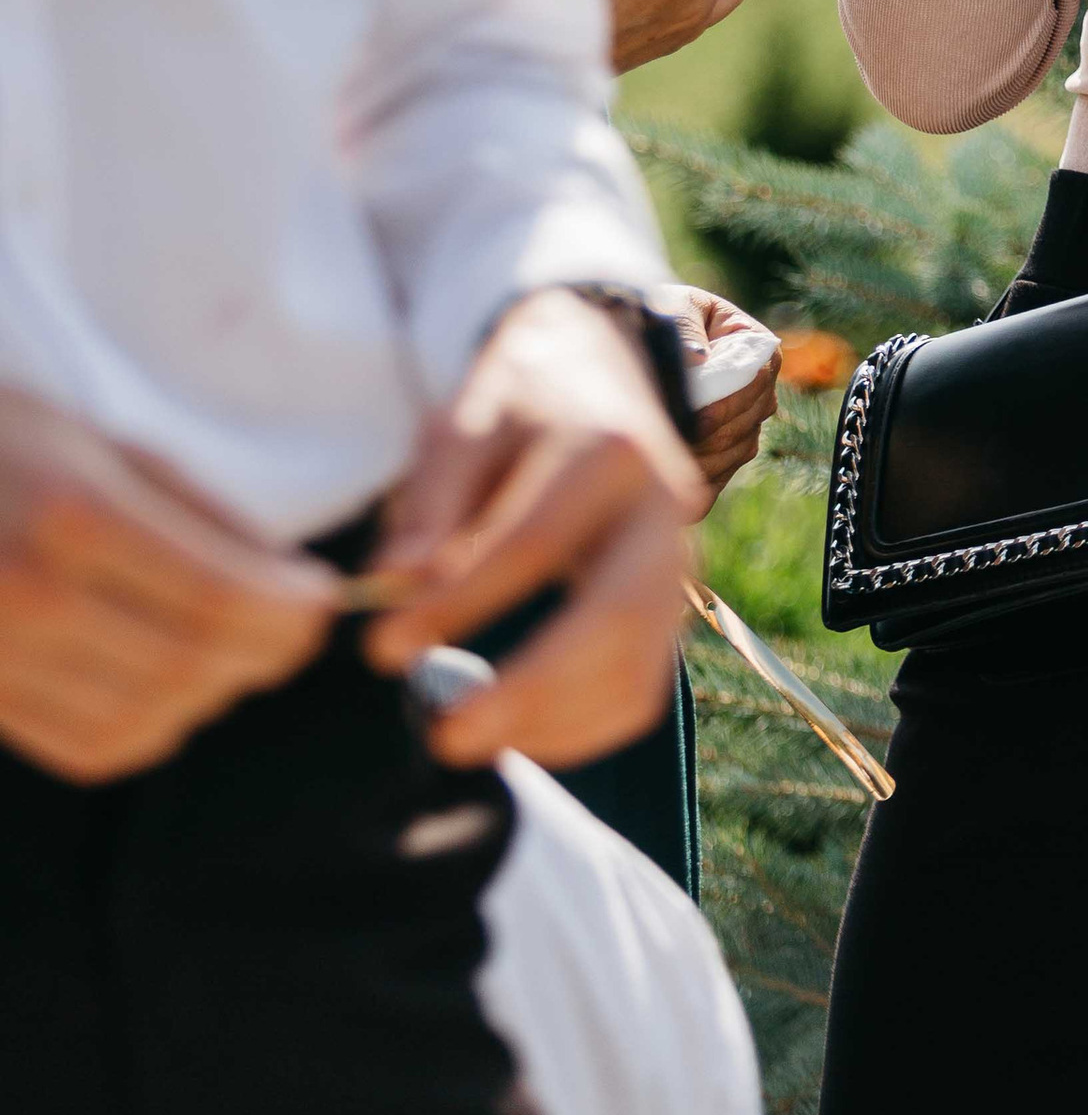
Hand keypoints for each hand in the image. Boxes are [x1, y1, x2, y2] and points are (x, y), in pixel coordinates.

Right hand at [0, 388, 337, 780]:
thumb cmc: (1, 442)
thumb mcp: (103, 442)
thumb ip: (198, 512)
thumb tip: (288, 578)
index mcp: (73, 513)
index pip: (216, 597)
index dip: (287, 611)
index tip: (322, 599)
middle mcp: (29, 596)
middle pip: (187, 665)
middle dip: (261, 654)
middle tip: (292, 628)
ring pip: (143, 720)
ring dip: (210, 696)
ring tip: (233, 654)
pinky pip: (87, 745)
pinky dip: (149, 729)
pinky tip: (167, 688)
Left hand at [368, 288, 707, 769]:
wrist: (594, 377)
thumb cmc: (517, 406)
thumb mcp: (463, 424)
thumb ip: (432, 503)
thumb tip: (395, 585)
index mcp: (609, 447)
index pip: (535, 542)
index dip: (459, 604)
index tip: (382, 649)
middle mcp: (663, 508)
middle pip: (617, 615)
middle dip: (532, 688)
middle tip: (446, 736)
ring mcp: (678, 561)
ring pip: (640, 665)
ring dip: (554, 721)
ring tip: (467, 737)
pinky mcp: (673, 605)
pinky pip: (643, 688)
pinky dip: (582, 729)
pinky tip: (514, 732)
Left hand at [668, 284, 781, 497]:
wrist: (644, 340)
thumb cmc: (662, 315)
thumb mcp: (672, 309)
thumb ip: (684, 330)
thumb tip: (698, 358)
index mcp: (755, 345)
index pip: (757, 377)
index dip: (730, 400)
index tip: (696, 415)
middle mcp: (759, 388)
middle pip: (749, 420)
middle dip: (711, 435)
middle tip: (669, 445)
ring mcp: (746, 423)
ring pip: (737, 451)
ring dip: (703, 459)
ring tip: (662, 462)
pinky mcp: (725, 453)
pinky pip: (720, 477)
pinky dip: (697, 481)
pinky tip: (667, 478)